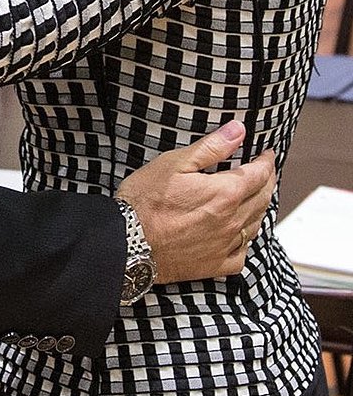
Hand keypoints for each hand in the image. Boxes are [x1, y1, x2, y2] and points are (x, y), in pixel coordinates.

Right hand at [116, 120, 274, 284]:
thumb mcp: (174, 163)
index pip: (260, 174)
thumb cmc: (145, 200)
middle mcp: (232, 221)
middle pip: (263, 199)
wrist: (128, 242)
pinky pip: (242, 254)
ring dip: (260, 208)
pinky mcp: (214, 265)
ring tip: (255, 197)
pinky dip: (246, 241)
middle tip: (264, 172)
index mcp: (225, 193)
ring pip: (256, 225)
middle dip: (267, 182)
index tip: (266, 154)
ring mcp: (225, 246)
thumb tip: (238, 130)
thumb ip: (211, 147)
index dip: (266, 161)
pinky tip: (239, 234)